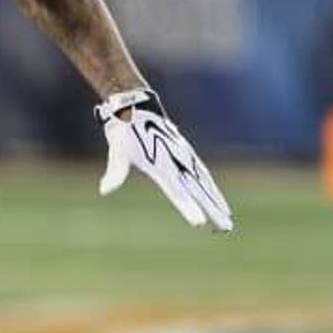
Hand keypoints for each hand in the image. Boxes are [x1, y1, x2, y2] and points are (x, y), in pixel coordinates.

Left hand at [97, 88, 232, 231]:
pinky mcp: (185, 152)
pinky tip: (217, 195)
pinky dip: (211, 186)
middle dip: (213, 209)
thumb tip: (104, 190)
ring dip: (217, 199)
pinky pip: (202, 173)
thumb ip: (116, 171)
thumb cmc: (124, 131)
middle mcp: (177, 162)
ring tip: (227, 215)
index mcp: (161, 166)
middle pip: (199, 191)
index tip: (199, 223)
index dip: (188, 208)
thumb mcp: (117, 151)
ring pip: (205, 183)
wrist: (136, 105)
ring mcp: (184, 156)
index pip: (178, 192)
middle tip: (227, 227)